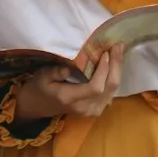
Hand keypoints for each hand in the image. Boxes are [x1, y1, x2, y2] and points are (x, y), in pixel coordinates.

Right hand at [12, 43, 126, 120]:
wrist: (38, 106)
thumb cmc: (39, 88)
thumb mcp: (41, 77)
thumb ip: (54, 72)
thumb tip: (68, 68)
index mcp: (69, 99)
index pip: (94, 88)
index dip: (103, 70)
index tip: (105, 52)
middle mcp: (84, 107)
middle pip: (108, 88)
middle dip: (116, 66)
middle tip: (118, 46)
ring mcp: (92, 110)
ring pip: (113, 90)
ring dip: (117, 70)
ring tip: (119, 51)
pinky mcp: (97, 109)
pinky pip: (111, 92)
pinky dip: (114, 76)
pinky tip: (115, 63)